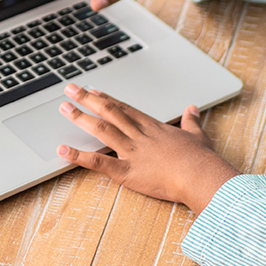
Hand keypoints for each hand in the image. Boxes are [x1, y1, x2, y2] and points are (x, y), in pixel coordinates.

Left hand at [57, 83, 237, 214]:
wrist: (201, 175)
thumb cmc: (202, 159)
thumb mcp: (198, 136)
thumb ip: (191, 122)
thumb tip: (192, 109)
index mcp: (154, 128)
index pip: (125, 109)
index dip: (107, 99)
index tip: (94, 91)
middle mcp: (139, 135)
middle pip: (109, 112)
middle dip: (87, 100)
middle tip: (70, 89)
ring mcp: (132, 152)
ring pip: (102, 130)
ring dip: (81, 118)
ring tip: (64, 108)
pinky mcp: (128, 171)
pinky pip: (99, 163)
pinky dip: (79, 156)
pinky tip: (63, 150)